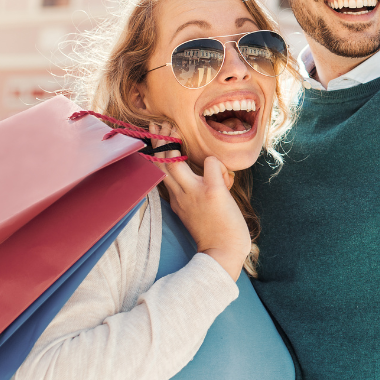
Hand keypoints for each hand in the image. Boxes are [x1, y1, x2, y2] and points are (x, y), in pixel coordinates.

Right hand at [149, 122, 249, 279]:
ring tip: (172, 128)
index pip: (160, 172)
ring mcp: (194, 193)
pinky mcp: (211, 192)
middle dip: (158, 141)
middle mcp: (180, 195)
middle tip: (159, 124)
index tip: (157, 136)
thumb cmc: (216, 235)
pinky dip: (216, 163)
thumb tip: (210, 169)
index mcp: (176, 199)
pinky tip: (223, 173)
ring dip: (172, 143)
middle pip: (161, 163)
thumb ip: (197, 192)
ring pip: (174, 162)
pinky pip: (211, 164)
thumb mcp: (198, 212)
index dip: (157, 153)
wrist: (223, 254)